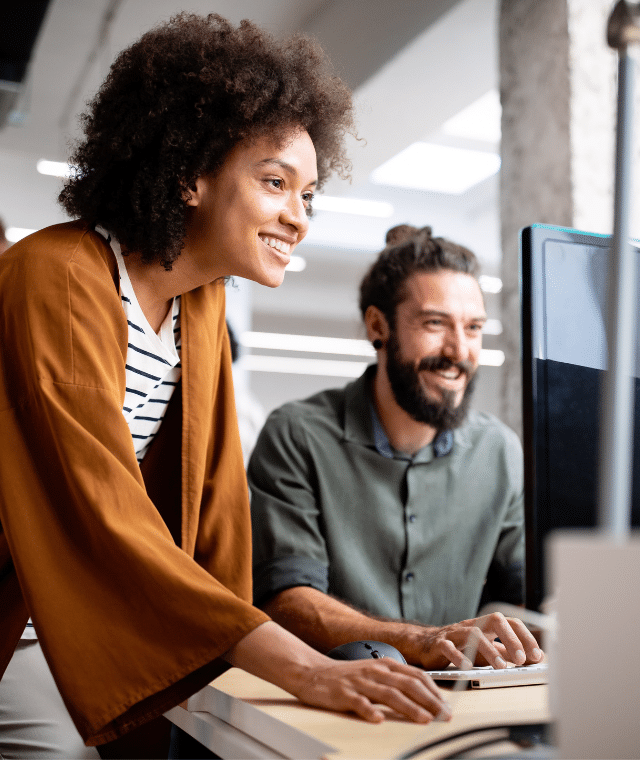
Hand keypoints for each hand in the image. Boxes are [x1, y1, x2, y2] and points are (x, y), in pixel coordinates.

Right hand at [292, 657, 451, 723]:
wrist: (314, 672)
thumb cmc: (348, 676)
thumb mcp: (375, 673)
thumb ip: (396, 682)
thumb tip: (423, 697)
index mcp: (385, 665)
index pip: (416, 676)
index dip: (434, 691)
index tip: (446, 706)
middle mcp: (375, 671)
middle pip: (407, 684)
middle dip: (429, 701)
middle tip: (443, 716)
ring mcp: (360, 682)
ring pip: (388, 694)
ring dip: (409, 707)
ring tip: (423, 719)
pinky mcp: (344, 694)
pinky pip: (358, 703)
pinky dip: (369, 711)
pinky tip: (378, 720)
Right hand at [411, 612, 543, 669]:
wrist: (425, 645)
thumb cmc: (460, 647)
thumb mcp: (486, 649)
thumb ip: (506, 653)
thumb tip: (532, 660)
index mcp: (485, 626)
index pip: (510, 622)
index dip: (525, 636)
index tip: (537, 655)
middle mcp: (472, 625)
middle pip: (494, 620)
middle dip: (510, 638)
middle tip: (521, 659)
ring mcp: (455, 633)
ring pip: (473, 633)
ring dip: (489, 650)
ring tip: (501, 667)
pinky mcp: (439, 644)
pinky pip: (449, 647)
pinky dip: (459, 657)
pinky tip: (468, 667)